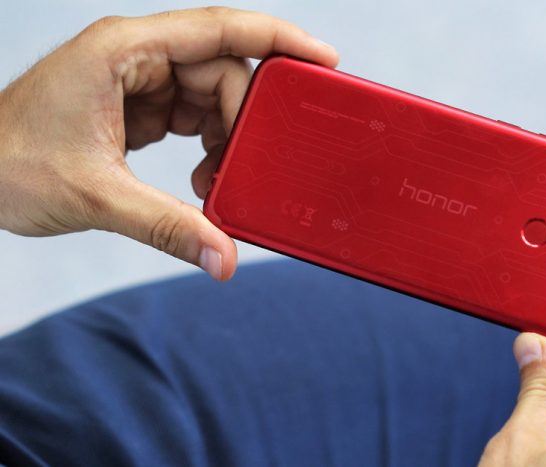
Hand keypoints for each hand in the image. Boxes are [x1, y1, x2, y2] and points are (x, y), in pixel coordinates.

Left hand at [0, 7, 337, 279]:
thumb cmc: (7, 164)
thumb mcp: (95, 195)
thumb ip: (167, 226)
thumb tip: (223, 256)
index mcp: (123, 51)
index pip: (219, 29)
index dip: (278, 39)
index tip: (322, 58)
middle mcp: (137, 56)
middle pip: (224, 70)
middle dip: (244, 121)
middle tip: (248, 167)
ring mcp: (139, 81)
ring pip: (214, 96)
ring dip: (227, 139)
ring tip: (218, 181)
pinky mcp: (140, 106)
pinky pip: (196, 116)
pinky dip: (210, 147)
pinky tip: (204, 178)